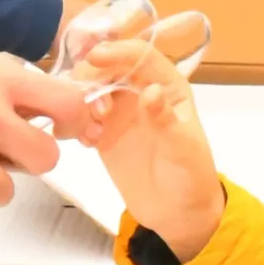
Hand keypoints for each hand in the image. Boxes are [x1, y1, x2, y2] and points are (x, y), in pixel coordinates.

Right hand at [79, 39, 224, 259]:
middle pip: (107, 66)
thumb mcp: (184, 149)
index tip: (94, 58)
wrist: (176, 213)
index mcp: (168, 86)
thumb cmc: (190, 177)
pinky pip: (79, 115)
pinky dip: (73, 122)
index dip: (117, 51)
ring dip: (80, 101)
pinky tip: (84, 142)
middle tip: (94, 111)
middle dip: (92, 78)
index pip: (140, 55)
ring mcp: (119, 111)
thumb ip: (166, 120)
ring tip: (89, 133)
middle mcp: (140, 91)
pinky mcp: (101, 131)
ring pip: (89, 88)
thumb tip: (150, 90)